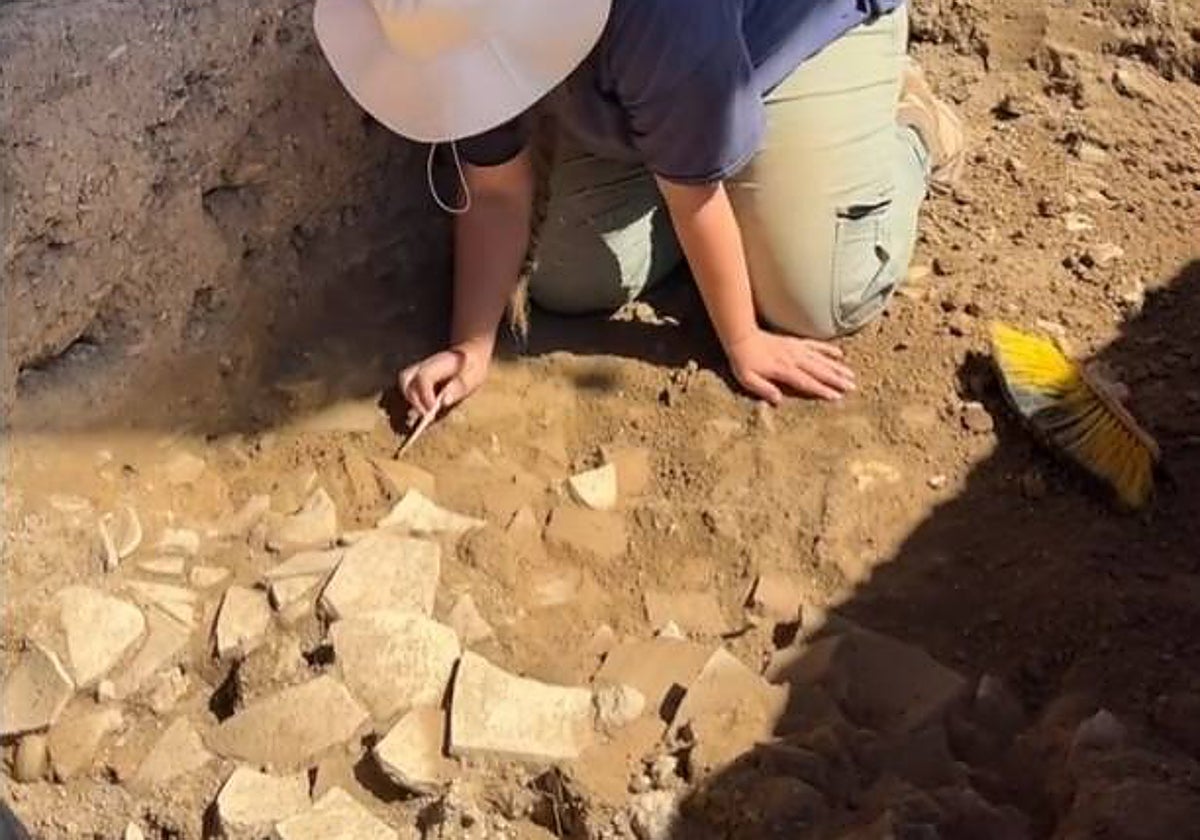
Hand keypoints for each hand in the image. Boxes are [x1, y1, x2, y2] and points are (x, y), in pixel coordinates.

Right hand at [399, 338, 491, 416]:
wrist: (470, 353)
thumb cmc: (473, 366)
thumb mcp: (474, 376)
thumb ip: (459, 387)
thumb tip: (444, 401)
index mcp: (440, 362)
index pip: (424, 377)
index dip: (425, 395)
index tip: (431, 410)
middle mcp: (425, 365)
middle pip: (406, 378)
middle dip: (412, 399)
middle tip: (425, 415)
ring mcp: (420, 370)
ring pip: (404, 383)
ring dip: (409, 401)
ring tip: (420, 417)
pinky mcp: (418, 377)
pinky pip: (408, 388)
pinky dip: (410, 401)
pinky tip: (416, 415)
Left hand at [726, 329, 855, 403]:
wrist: (742, 337)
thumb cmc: (743, 361)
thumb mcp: (747, 379)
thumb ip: (763, 389)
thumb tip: (778, 400)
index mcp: (783, 370)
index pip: (807, 382)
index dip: (822, 390)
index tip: (837, 396)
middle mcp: (793, 359)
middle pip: (819, 370)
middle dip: (836, 379)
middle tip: (852, 387)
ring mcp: (796, 349)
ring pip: (821, 359)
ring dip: (836, 367)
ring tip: (851, 375)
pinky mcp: (795, 342)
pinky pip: (815, 345)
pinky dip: (828, 350)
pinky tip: (839, 354)